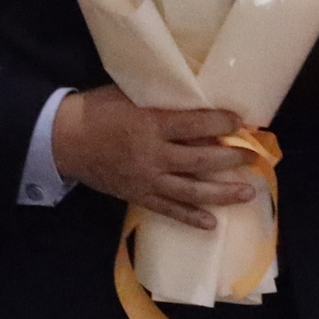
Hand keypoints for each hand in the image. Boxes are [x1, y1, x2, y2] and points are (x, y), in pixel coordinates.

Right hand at [50, 86, 259, 228]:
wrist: (65, 140)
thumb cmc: (98, 110)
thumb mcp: (130, 95)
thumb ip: (161, 101)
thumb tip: (197, 103)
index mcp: (150, 124)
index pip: (195, 124)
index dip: (221, 122)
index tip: (241, 121)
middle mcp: (152, 155)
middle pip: (200, 160)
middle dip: (231, 159)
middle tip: (253, 157)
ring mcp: (146, 179)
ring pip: (191, 190)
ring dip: (222, 193)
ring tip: (248, 193)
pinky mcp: (138, 195)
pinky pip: (169, 210)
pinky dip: (191, 217)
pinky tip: (212, 223)